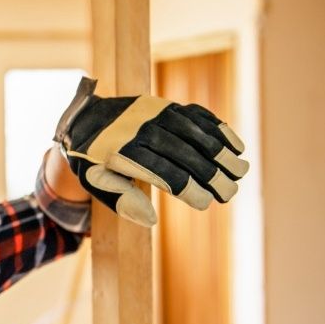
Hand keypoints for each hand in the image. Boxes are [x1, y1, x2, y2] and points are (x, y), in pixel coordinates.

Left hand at [54, 77, 248, 226]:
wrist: (84, 119)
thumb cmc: (93, 160)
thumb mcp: (95, 182)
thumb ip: (121, 200)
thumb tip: (151, 220)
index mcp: (122, 152)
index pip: (163, 173)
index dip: (188, 189)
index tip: (206, 203)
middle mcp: (142, 129)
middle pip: (185, 154)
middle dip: (212, 174)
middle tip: (231, 193)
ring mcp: (155, 113)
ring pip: (196, 132)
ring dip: (222, 152)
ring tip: (240, 171)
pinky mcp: (164, 104)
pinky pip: (197, 115)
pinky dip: (218, 129)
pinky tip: (235, 145)